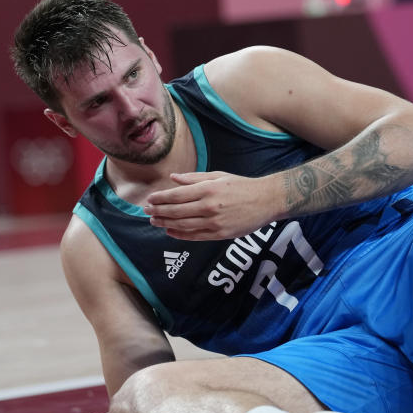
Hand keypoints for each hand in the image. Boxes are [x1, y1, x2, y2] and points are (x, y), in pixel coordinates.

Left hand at [144, 171, 280, 240]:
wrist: (266, 201)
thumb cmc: (241, 186)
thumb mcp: (218, 176)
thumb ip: (194, 178)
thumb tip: (173, 178)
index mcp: (208, 189)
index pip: (176, 195)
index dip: (160, 199)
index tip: (149, 200)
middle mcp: (209, 206)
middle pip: (176, 212)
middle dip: (158, 212)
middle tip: (146, 212)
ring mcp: (214, 222)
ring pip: (182, 225)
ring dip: (165, 224)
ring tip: (154, 221)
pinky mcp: (220, 234)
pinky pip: (195, 236)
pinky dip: (180, 235)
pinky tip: (170, 232)